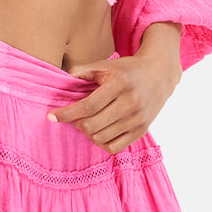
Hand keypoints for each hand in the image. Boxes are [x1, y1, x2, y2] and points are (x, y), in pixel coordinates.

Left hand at [46, 23, 182, 153]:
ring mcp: (138, 119)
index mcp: (120, 84)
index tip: (52, 116)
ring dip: (87, 132)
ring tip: (84, 122)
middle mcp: (131, 103)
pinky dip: (100, 142)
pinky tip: (97, 131)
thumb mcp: (106, 64)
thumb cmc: (127, 69)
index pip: (88, 106)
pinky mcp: (142, 130)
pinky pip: (114, 147)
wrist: (159, 74)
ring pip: (101, 138)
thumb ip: (83, 70)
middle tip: (71, 116)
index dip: (67, 113)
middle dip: (76, 123)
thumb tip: (62, 79)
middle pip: (93, 125)